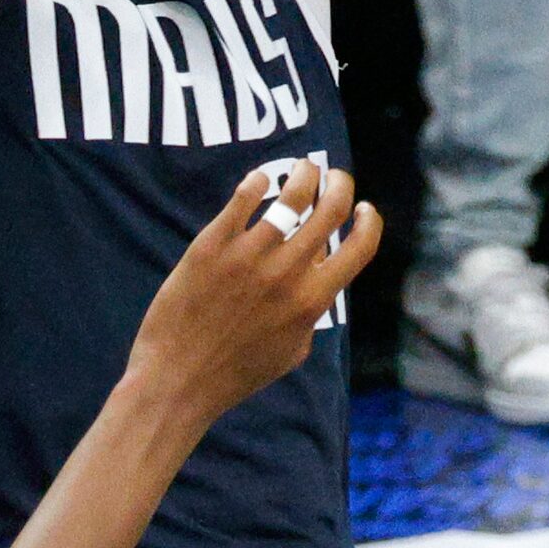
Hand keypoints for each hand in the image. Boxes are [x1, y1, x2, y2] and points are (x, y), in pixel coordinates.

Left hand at [125, 159, 381, 429]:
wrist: (178, 379)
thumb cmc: (236, 372)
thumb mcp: (292, 350)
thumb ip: (311, 311)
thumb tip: (320, 276)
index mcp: (312, 301)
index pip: (359, 247)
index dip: (369, 221)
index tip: (364, 208)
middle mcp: (287, 273)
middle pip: (330, 208)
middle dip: (339, 183)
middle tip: (334, 176)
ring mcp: (249, 255)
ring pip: (290, 195)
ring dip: (304, 174)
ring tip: (303, 168)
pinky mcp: (213, 245)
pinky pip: (243, 199)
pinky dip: (257, 182)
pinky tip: (259, 181)